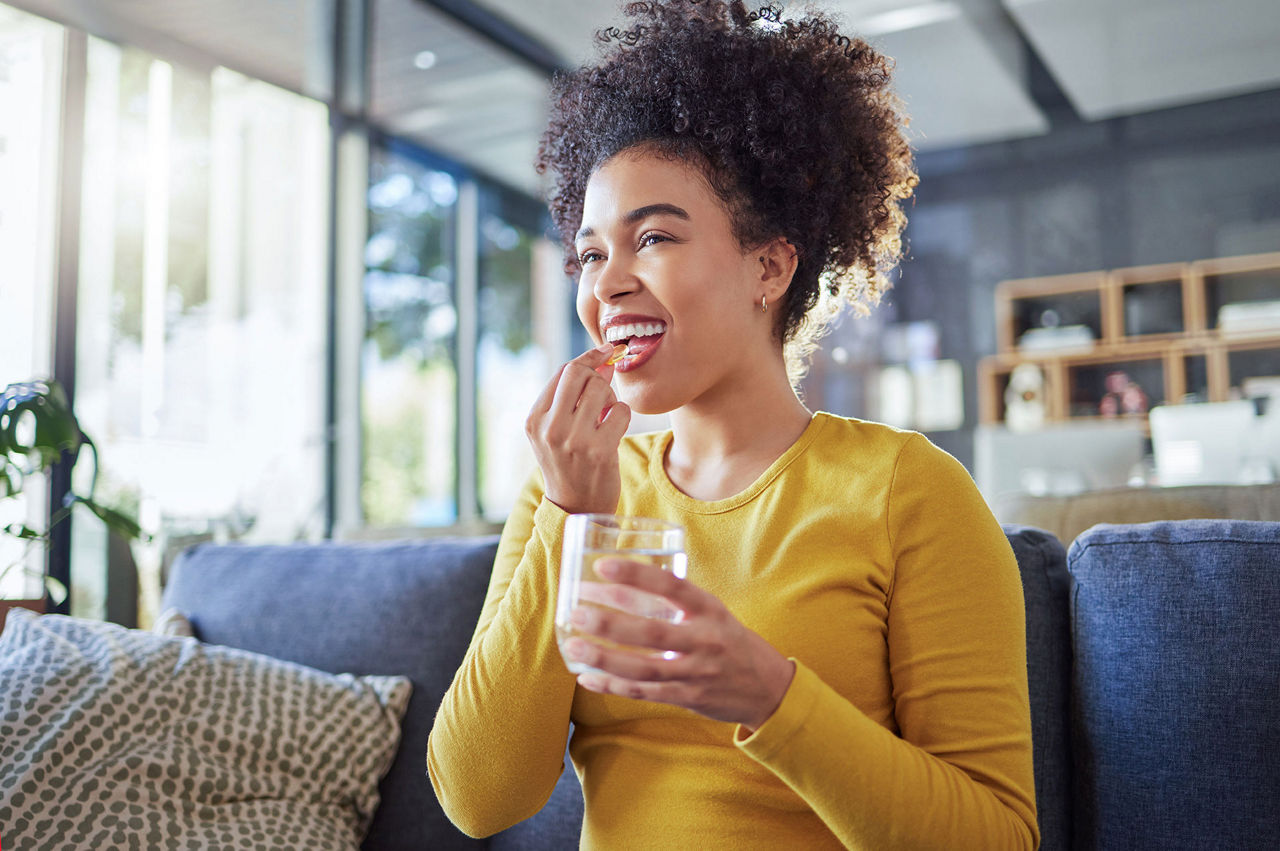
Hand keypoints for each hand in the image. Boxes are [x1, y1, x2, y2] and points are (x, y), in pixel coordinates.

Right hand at [526, 344, 631, 515]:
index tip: (605, 352)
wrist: (576, 507)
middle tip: (602, 394)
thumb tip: (604, 359)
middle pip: (579, 373)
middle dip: (598, 376)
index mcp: (534, 419)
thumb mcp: (557, 429)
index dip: (588, 358)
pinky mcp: (599, 451)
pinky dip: (622, 415)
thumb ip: (573, 396)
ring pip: (601, 389)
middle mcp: (549, 428)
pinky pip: (620, 411)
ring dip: (610, 398)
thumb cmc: (569, 462)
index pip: (562, 371)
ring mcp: (574, 440)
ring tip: (605, 416)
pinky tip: (614, 430)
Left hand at [563, 558, 795, 730]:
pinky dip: (614, 686)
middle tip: (576, 612)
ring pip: (643, 668)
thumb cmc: (729, 641)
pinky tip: (587, 677)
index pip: (672, 586)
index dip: (636, 575)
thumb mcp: (712, 613)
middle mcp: (705, 640)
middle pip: (652, 633)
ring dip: (604, 658)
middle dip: (610, 623)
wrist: (767, 688)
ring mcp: (696, 672)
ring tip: (573, 646)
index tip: (601, 566)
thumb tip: (622, 583)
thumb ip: (677, 601)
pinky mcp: (688, 698)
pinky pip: (645, 693)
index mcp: (710, 610)